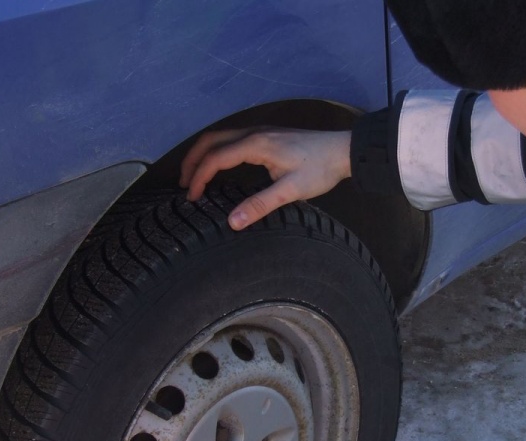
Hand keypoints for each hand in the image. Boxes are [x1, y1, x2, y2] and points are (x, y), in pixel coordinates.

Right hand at [179, 127, 351, 229]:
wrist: (343, 151)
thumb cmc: (320, 168)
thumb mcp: (290, 191)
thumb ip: (260, 205)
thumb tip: (233, 222)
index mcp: (255, 144)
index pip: (215, 158)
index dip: (198, 178)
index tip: (192, 197)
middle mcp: (253, 133)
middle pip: (210, 141)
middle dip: (192, 161)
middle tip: (182, 184)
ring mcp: (260, 132)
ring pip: (220, 137)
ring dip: (203, 154)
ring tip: (194, 176)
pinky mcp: (267, 135)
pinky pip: (232, 139)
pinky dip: (217, 151)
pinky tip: (220, 167)